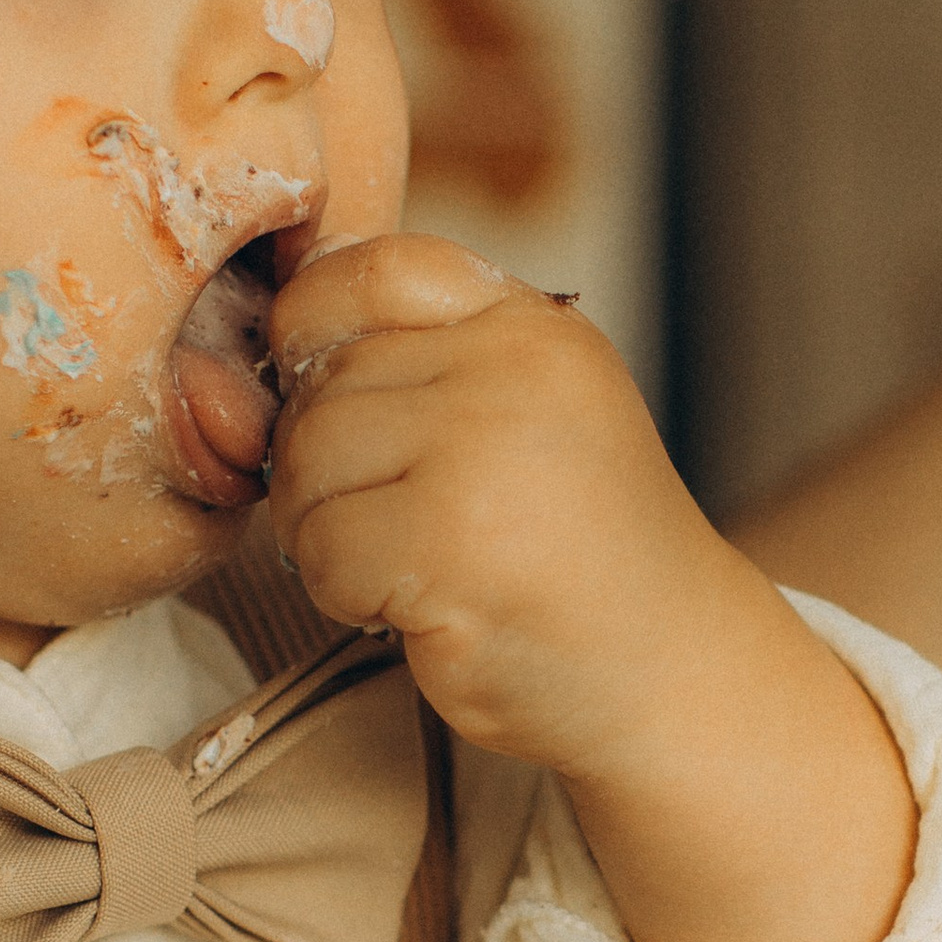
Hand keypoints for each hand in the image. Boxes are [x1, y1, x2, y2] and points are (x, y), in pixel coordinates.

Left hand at [266, 235, 726, 775]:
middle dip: (320, 465)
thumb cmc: (578, 555)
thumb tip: (275, 350)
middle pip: (323, 383)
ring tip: (403, 568)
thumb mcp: (533, 413)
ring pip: (308, 464)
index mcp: (531, 327)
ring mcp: (482, 452)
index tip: (321, 397)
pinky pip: (321, 549)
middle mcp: (512, 370)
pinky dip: (343, 594)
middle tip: (384, 525)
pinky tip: (412, 608)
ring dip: (325, 533)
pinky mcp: (448, 544)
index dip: (312, 329)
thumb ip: (434, 361)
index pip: (372, 271)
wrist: (666, 670)